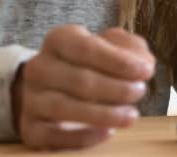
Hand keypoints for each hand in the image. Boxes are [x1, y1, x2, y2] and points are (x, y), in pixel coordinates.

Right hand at [12, 25, 155, 149]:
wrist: (51, 87)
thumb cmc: (90, 63)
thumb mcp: (112, 46)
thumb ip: (131, 48)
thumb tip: (143, 64)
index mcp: (59, 40)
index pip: (85, 48)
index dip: (118, 61)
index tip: (146, 71)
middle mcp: (39, 68)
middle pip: (78, 80)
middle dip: (116, 88)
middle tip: (140, 92)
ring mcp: (31, 99)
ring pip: (64, 108)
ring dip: (103, 114)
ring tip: (131, 116)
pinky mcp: (30, 128)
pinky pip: (54, 136)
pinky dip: (83, 137)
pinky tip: (108, 132)